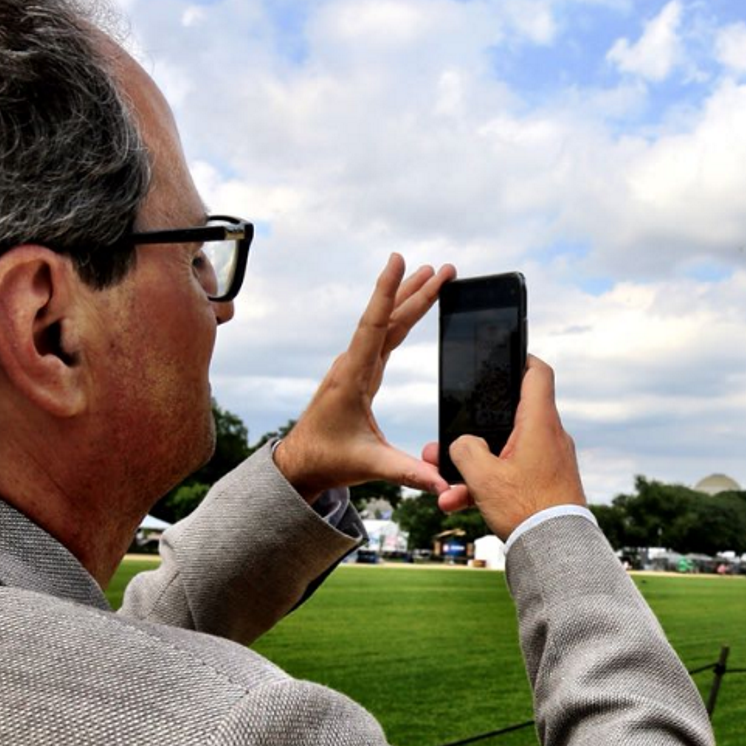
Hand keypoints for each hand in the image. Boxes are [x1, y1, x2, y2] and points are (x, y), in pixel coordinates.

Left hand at [273, 255, 454, 502]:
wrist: (301, 463)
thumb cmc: (328, 460)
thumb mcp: (370, 466)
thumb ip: (408, 473)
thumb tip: (444, 485)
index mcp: (352, 377)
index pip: (374, 325)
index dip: (387, 292)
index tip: (398, 261)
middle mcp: (352, 364)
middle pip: (388, 318)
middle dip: (415, 291)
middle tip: (443, 269)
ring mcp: (356, 366)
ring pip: (387, 324)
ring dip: (410, 299)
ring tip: (434, 276)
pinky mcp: (361, 373)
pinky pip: (385, 337)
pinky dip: (402, 318)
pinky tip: (413, 308)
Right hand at [438, 357, 584, 539]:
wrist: (556, 551)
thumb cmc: (527, 508)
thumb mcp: (482, 476)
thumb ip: (464, 450)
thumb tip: (463, 444)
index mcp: (539, 423)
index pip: (537, 373)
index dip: (519, 358)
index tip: (501, 357)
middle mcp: (549, 437)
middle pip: (508, 418)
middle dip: (472, 434)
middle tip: (444, 444)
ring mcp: (549, 461)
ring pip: (505, 453)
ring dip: (474, 468)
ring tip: (446, 487)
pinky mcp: (547, 483)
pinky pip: (513, 475)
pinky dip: (489, 485)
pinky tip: (459, 504)